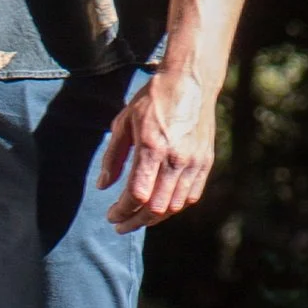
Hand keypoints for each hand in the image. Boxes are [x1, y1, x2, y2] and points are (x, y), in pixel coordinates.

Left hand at [99, 63, 217, 231]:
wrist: (190, 82)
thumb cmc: (152, 100)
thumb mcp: (123, 123)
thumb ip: (112, 157)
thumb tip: (103, 187)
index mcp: (152, 147)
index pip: (137, 194)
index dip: (122, 211)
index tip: (111, 215)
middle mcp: (175, 158)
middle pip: (156, 207)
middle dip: (135, 221)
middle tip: (120, 224)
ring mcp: (193, 162)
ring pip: (174, 206)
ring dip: (154, 218)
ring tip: (138, 218)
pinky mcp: (205, 162)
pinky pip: (191, 196)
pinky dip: (174, 207)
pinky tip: (161, 207)